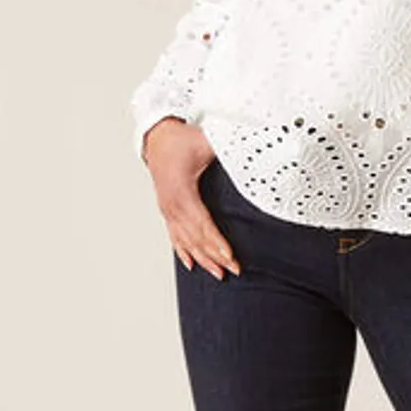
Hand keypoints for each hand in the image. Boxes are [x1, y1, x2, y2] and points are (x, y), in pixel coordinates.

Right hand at [142, 117, 240, 279]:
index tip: (230, 257)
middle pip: (196, 238)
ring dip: (202, 259)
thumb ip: (229, 148)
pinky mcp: (167, 209)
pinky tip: (191, 264)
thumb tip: (253, 152)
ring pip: (185, 241)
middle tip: (233, 271)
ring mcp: (167, 209)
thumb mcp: (206, 142)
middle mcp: (172, 205)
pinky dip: (183, 252)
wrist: (157, 136)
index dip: (217, 243)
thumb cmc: (181, 139)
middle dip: (215, 257)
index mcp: (182, 192)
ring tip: (218, 274)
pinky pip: (174, 236)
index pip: (203, 224)